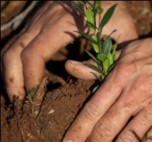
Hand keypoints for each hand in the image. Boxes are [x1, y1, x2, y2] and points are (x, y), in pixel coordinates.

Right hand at [1, 1, 136, 101]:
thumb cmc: (116, 10)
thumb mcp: (122, 32)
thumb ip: (105, 56)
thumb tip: (71, 71)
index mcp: (62, 24)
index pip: (35, 54)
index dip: (31, 78)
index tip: (35, 98)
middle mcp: (44, 19)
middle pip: (15, 51)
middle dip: (13, 79)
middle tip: (20, 102)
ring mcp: (38, 17)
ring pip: (11, 44)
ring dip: (10, 70)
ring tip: (17, 92)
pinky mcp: (38, 18)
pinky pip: (18, 39)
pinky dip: (15, 59)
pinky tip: (22, 74)